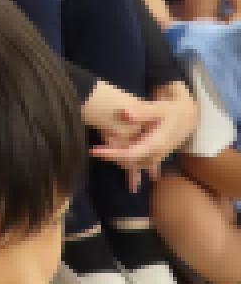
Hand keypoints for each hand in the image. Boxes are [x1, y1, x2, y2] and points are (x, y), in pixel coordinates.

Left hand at [82, 79, 198, 185]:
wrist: (189, 116)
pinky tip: (127, 175)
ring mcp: (156, 156)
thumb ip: (141, 111)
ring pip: (135, 164)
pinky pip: (141, 164)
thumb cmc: (172, 110)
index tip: (94, 151)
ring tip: (109, 155)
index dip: (111, 154)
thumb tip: (123, 113)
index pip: (130, 154)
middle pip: (130, 161)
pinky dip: (131, 166)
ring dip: (121, 162)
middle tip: (95, 150)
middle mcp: (156, 153)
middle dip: (113, 156)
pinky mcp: (155, 155)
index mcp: (156, 144)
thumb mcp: (158, 108)